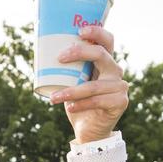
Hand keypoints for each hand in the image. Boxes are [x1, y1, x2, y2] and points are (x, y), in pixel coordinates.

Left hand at [50, 27, 127, 142]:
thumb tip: (41, 55)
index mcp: (105, 63)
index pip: (107, 41)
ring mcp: (120, 87)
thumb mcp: (71, 84)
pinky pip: (97, 101)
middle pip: (101, 54)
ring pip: (93, 85)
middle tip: (60, 58)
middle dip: (79, 53)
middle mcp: (115, 71)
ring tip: (54, 98)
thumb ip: (66, 71)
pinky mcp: (120, 102)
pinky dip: (81, 104)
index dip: (96, 32)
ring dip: (71, 91)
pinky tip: (70, 107)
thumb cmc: (78, 104)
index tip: (79, 30)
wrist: (88, 130)